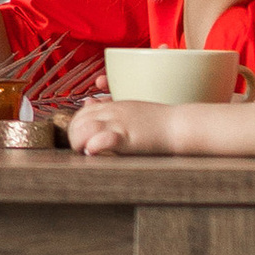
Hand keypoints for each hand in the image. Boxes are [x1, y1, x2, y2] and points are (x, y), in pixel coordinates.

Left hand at [62, 95, 184, 157]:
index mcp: (111, 106)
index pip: (80, 114)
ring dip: (79, 142)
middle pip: (78, 121)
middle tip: (83, 150)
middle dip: (74, 137)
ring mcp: (119, 124)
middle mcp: (112, 112)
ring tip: (87, 152)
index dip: (77, 128)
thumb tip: (87, 102)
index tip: (83, 140)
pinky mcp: (128, 137)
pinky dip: (94, 145)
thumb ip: (107, 106)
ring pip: (85, 128)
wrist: (179, 125)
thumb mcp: (129, 108)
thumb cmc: (157, 121)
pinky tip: (94, 152)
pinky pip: (104, 139)